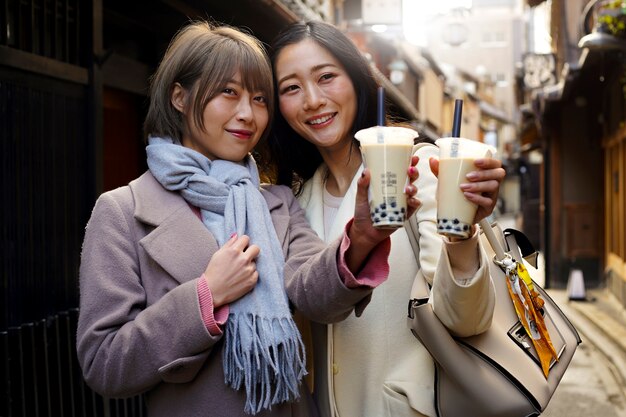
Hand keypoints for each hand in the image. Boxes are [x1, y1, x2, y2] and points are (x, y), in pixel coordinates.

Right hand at [203, 234, 259, 306]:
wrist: (212, 291)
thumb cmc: (213, 272)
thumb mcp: (217, 255)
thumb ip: (229, 244)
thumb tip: (236, 235)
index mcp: (234, 251)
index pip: (246, 238)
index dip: (243, 242)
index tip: (241, 247)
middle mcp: (243, 259)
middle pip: (256, 248)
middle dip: (251, 251)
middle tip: (244, 256)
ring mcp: (249, 270)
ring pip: (254, 262)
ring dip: (248, 265)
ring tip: (238, 271)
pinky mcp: (252, 280)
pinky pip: (255, 273)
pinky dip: (250, 275)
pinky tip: (240, 278)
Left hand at [345, 156, 419, 270]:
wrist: (364, 232)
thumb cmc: (363, 213)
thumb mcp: (360, 196)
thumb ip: (362, 184)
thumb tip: (366, 171)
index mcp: (388, 184)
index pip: (399, 170)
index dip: (407, 162)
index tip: (411, 156)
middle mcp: (397, 192)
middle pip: (410, 179)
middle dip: (413, 173)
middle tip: (410, 170)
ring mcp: (401, 203)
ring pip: (413, 191)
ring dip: (413, 188)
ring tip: (407, 189)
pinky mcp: (404, 214)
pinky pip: (413, 207)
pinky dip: (414, 203)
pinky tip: (411, 201)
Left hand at [429, 156, 504, 223]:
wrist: (455, 214)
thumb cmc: (455, 193)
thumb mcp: (448, 181)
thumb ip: (441, 170)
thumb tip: (432, 159)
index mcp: (486, 173)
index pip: (495, 164)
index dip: (489, 161)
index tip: (475, 161)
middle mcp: (493, 183)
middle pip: (498, 174)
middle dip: (483, 174)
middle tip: (468, 176)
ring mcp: (492, 196)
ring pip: (493, 187)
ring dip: (478, 186)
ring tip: (463, 187)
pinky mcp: (489, 208)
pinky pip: (488, 202)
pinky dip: (477, 198)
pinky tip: (467, 196)